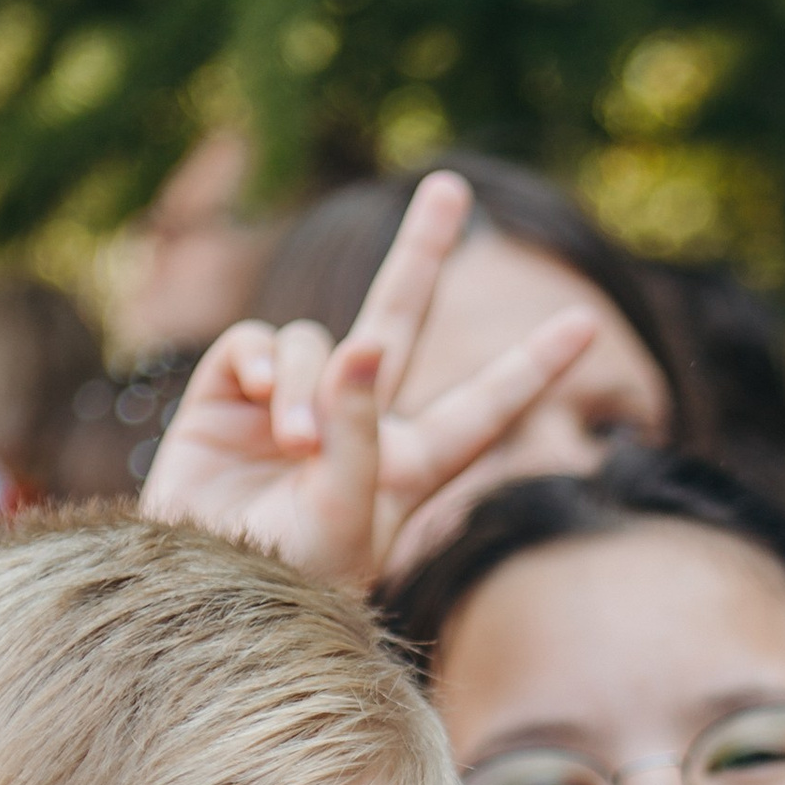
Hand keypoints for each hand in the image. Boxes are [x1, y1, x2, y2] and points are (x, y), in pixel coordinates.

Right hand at [141, 170, 596, 589]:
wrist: (197, 598)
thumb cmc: (289, 579)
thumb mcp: (345, 511)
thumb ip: (360, 427)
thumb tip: (364, 341)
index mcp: (408, 465)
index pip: (485, 407)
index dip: (532, 366)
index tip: (586, 323)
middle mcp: (355, 424)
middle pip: (399, 317)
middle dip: (422, 252)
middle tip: (448, 185)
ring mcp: (292, 405)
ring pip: (317, 344)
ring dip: (309, 384)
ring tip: (293, 446)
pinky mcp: (229, 396)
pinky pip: (257, 344)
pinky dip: (262, 365)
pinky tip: (256, 402)